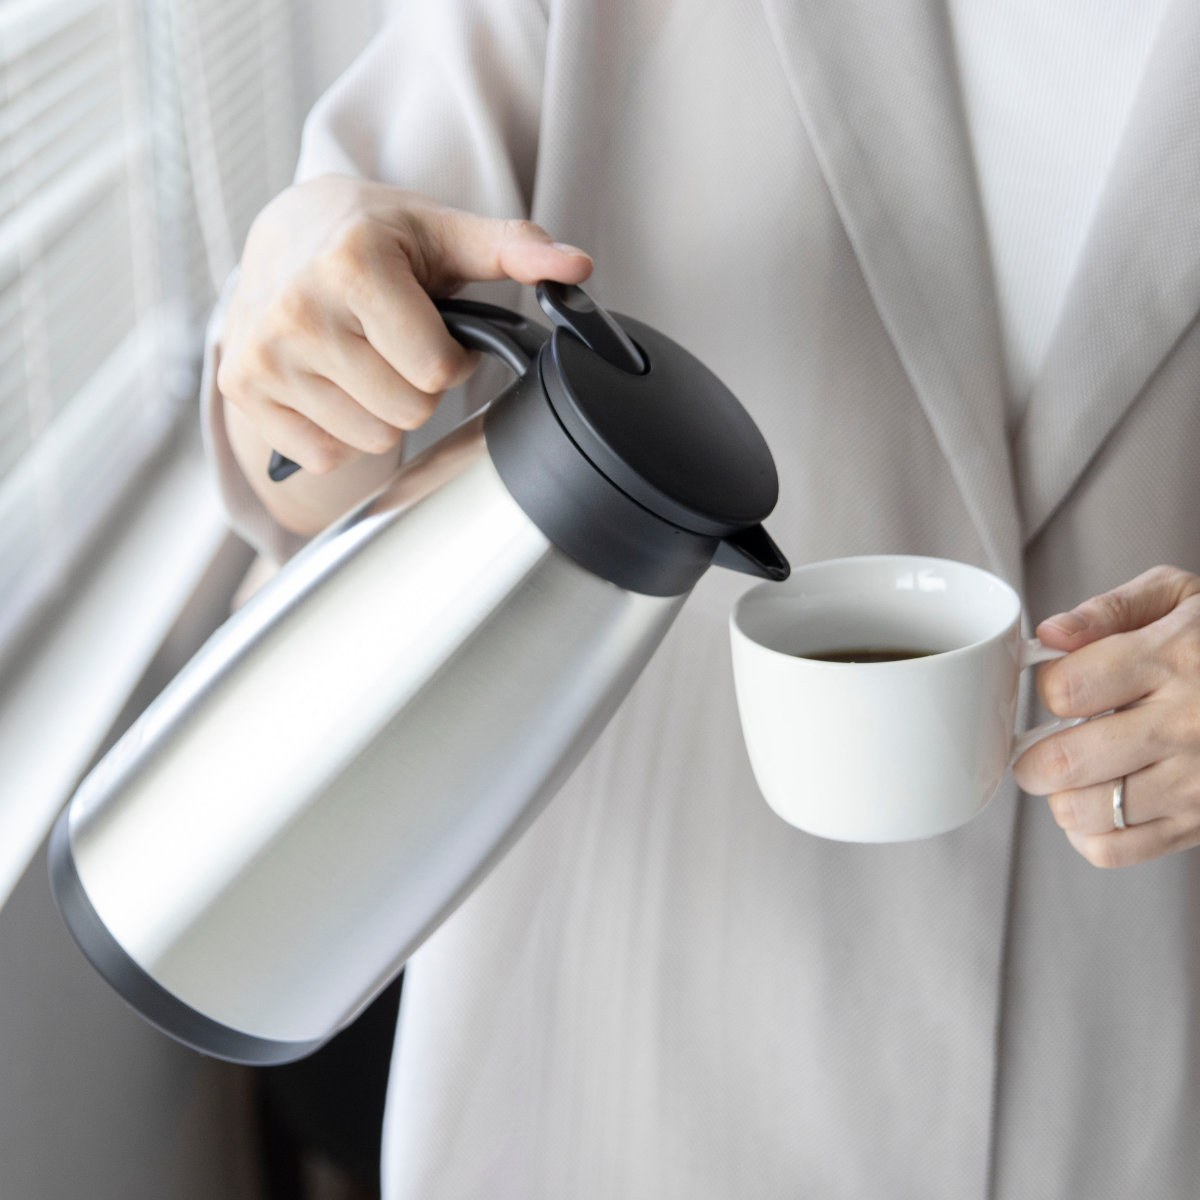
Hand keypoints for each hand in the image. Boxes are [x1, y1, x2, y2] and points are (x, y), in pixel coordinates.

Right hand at [216, 174, 592, 528]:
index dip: (451, 358)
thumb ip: (514, 249)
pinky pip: (326, 455)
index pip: (435, 370)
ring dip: (382, 410)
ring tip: (366, 359)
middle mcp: (297, 310)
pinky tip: (334, 381)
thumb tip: (575, 265)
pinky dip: (341, 429)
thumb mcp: (444, 231)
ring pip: (370, 439)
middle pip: (407, 411)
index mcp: (352, 263)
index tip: (434, 330)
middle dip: (418, 386)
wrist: (284, 230)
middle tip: (398, 345)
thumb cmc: (374, 234)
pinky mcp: (243, 390)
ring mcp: (263, 355)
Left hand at [1014, 565, 1199, 866]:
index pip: (1066, 688)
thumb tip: (1050, 634)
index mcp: (1174, 659)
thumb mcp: (1180, 597)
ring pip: (1084, 810)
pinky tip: (1099, 805)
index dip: (1047, 689)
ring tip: (1076, 776)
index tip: (1060, 690)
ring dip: (1060, 796)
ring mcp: (1197, 782)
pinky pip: (1114, 851)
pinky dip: (1088, 835)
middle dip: (1033, 756)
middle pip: (1064, 760)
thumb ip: (1109, 610)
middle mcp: (1187, 724)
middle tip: (1039, 747)